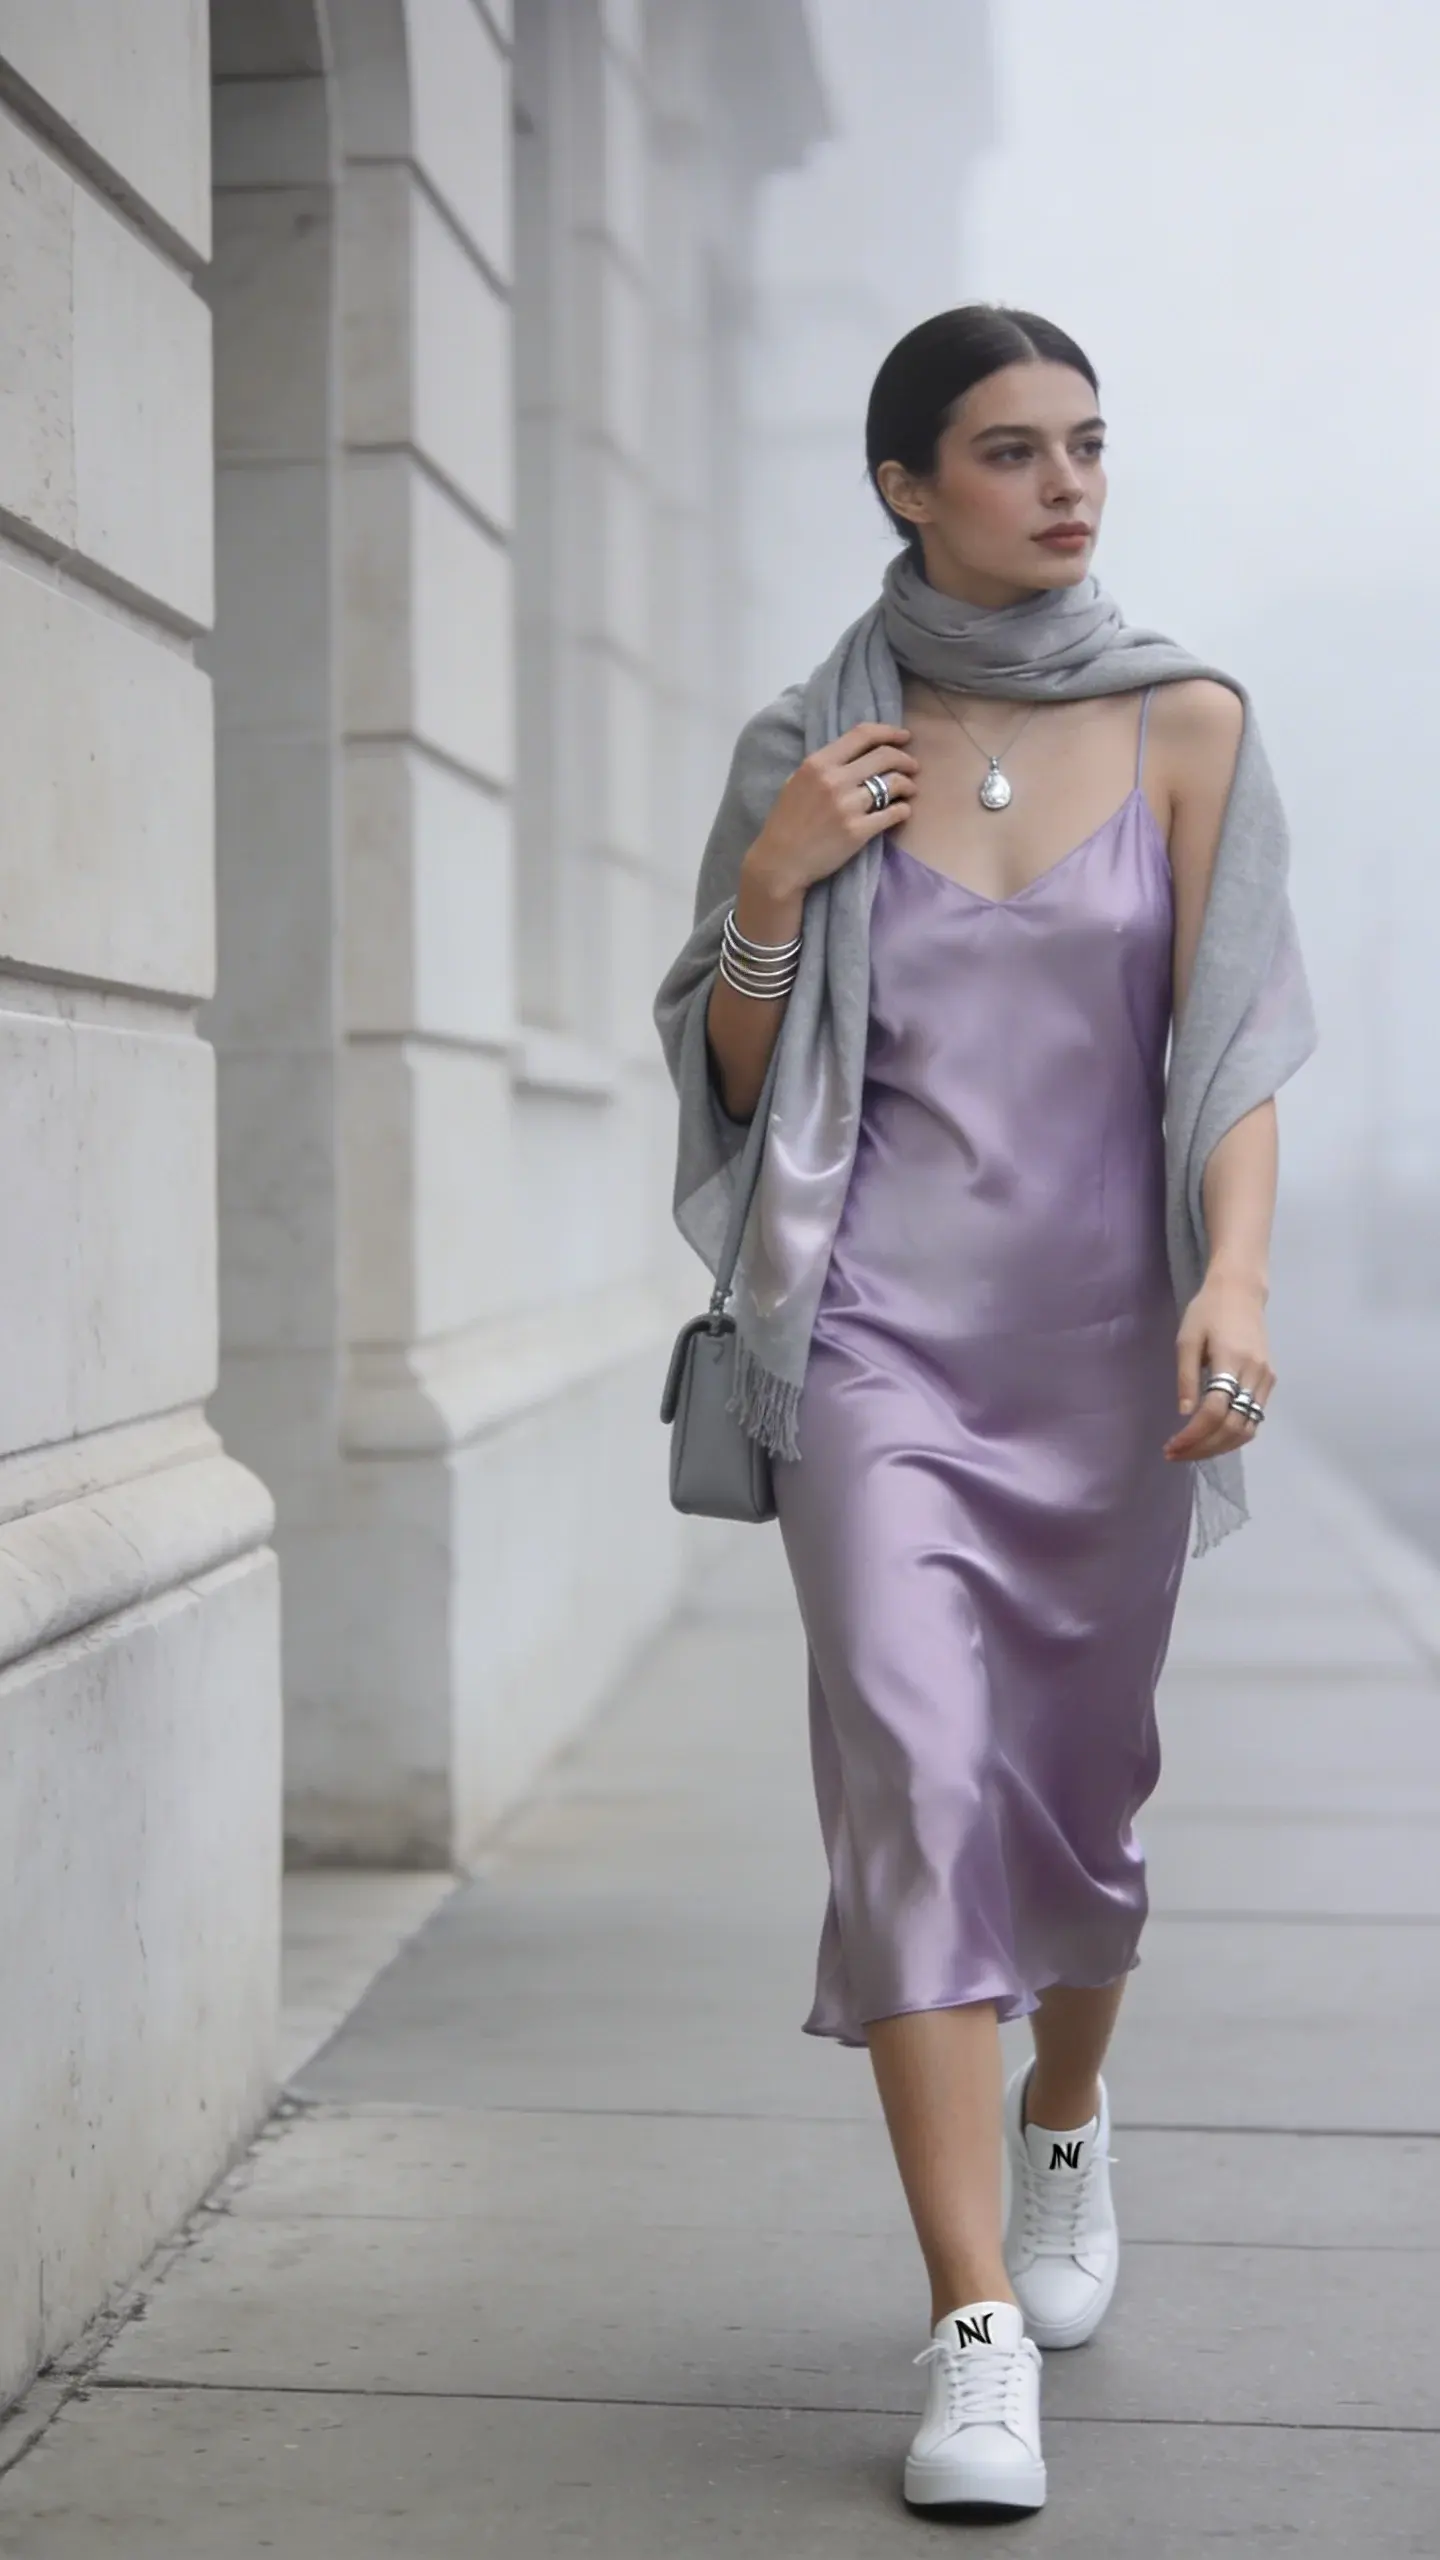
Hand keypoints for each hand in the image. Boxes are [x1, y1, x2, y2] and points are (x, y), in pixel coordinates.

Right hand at [746, 723, 917, 898]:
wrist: (780, 862)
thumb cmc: (786, 822)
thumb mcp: (797, 782)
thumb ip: (823, 766)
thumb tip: (856, 755)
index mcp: (818, 763)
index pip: (862, 735)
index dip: (888, 732)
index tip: (903, 736)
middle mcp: (835, 780)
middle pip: (884, 756)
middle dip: (905, 759)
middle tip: (913, 766)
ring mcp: (848, 806)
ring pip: (893, 784)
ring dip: (908, 785)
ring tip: (910, 790)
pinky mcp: (858, 831)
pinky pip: (893, 813)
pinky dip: (903, 810)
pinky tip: (902, 811)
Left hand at [1164, 1270, 1272, 1462]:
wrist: (1241, 1291)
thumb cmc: (1208, 1311)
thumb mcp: (1187, 1339)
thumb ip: (1186, 1377)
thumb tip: (1184, 1414)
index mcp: (1231, 1360)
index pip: (1215, 1411)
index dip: (1193, 1435)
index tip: (1172, 1446)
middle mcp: (1254, 1374)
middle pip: (1232, 1427)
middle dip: (1203, 1447)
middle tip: (1176, 1454)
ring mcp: (1266, 1379)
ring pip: (1247, 1429)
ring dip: (1219, 1447)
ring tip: (1191, 1451)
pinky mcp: (1270, 1381)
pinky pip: (1254, 1418)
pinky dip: (1233, 1435)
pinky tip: (1211, 1437)